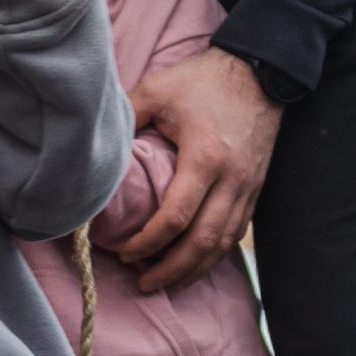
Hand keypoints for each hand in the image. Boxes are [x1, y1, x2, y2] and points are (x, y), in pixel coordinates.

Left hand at [118, 46, 281, 292]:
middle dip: (172, 270)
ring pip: (224, 244)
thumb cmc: (203, 81)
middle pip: (202, 242)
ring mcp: (249, 187)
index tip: (126, 253)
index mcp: (204, 159)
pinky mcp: (256, 189)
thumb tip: (95, 146)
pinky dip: (215, 253)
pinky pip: (237, 232)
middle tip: (145, 284)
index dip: (148, 243)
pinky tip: (196, 262)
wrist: (260, 71)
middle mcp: (232, 180)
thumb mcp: (157, 90)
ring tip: (168, 283)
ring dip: (195, 269)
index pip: (175, 218)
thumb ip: (126, 117)